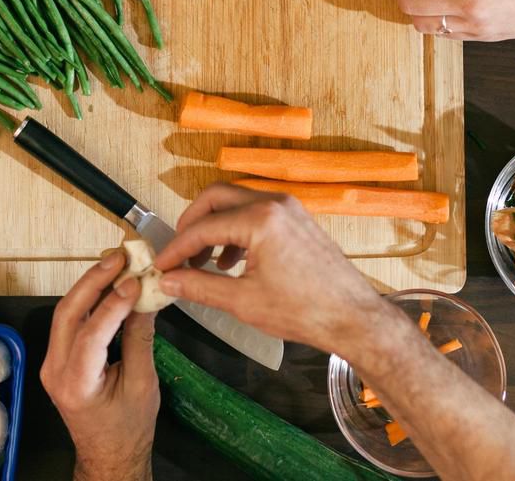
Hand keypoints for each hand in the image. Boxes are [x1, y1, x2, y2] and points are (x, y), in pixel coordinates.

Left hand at [41, 251, 157, 480]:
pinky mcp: (58, 360)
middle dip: (93, 280)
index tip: (135, 280)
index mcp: (76, 385)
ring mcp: (51, 364)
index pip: (91, 333)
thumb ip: (139, 340)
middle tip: (120, 257)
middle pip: (68, 313)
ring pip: (66, 314)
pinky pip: (70, 322)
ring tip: (116, 264)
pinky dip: (89, 301)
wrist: (109, 456)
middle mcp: (54, 371)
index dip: (113, 303)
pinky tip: (108, 286)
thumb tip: (144, 298)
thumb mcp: (143, 386)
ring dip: (90, 286)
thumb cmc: (128, 429)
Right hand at [154, 183, 383, 356]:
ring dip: (213, 227)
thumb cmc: (306, 310)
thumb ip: (200, 287)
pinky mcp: (296, 218)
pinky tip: (230, 262)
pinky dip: (235, 230)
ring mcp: (288, 208)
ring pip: (235, 202)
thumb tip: (170, 281)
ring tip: (202, 263)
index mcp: (260, 219)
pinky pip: (255, 212)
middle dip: (191, 224)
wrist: (353, 317)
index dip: (176, 248)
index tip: (161, 264)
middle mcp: (274, 203)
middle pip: (215, 198)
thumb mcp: (243, 301)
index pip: (202, 227)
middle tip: (178, 252)